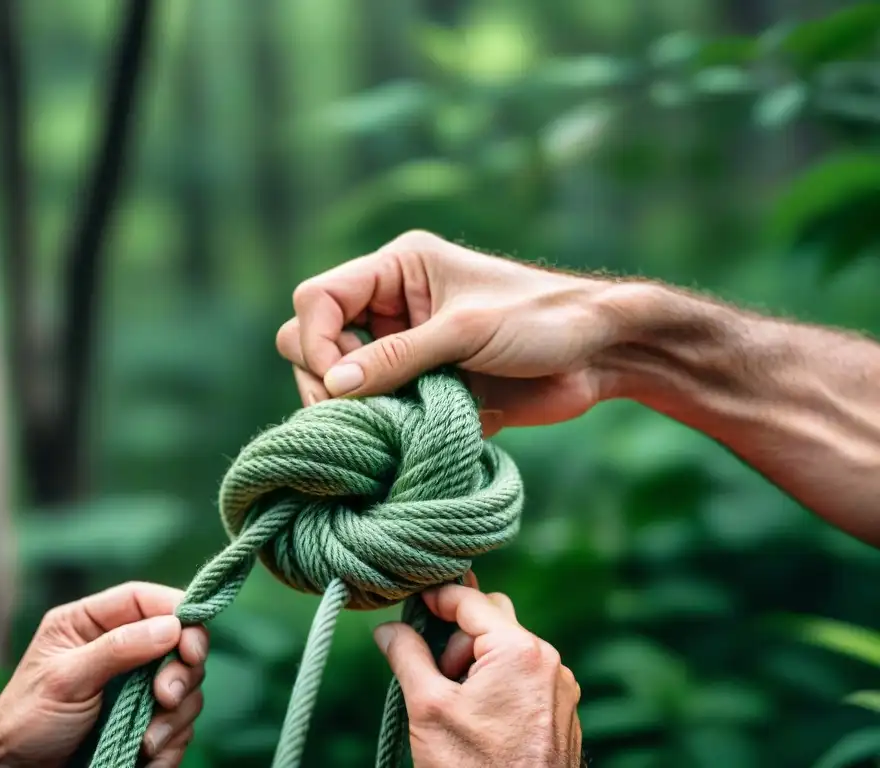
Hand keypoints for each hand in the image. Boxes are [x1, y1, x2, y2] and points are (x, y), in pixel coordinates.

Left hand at [0, 582, 207, 767]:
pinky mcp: (147, 718)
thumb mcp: (66, 679)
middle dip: (181, 670)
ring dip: (175, 714)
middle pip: (178, 640)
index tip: (192, 641)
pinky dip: (171, 739)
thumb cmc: (26, 721)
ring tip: (145, 740)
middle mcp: (120, 647)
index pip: (145, 599)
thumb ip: (117, 648)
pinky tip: (146, 754)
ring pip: (186, 683)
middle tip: (167, 697)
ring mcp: (136, 684)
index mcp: (91, 623)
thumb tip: (172, 626)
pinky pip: (180, 721)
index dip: (178, 611)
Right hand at [276, 230, 649, 432]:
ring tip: (395, 426)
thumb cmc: (541, 320)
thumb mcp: (465, 330)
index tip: (343, 386)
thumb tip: (333, 388)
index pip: (318, 299)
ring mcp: (405, 350)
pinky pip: (381, 411)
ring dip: (359, 410)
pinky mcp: (423, 387)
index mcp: (396, 270)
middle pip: (316, 343)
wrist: (600, 354)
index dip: (317, 344)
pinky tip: (414, 436)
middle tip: (360, 415)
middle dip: (328, 381)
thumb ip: (397, 357)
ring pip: (343, 384)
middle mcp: (391, 307)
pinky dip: (386, 428)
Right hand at [373, 582, 581, 767]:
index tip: (413, 603)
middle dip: (458, 636)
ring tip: (456, 703)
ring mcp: (559, 687)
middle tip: (435, 671)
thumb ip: (406, 655)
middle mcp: (548, 661)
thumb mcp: (428, 707)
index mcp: (519, 650)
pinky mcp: (561, 710)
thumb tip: (387, 629)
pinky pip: (525, 676)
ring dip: (476, 662)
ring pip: (508, 649)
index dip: (437, 597)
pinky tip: (479, 717)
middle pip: (493, 619)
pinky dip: (498, 682)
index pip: (471, 600)